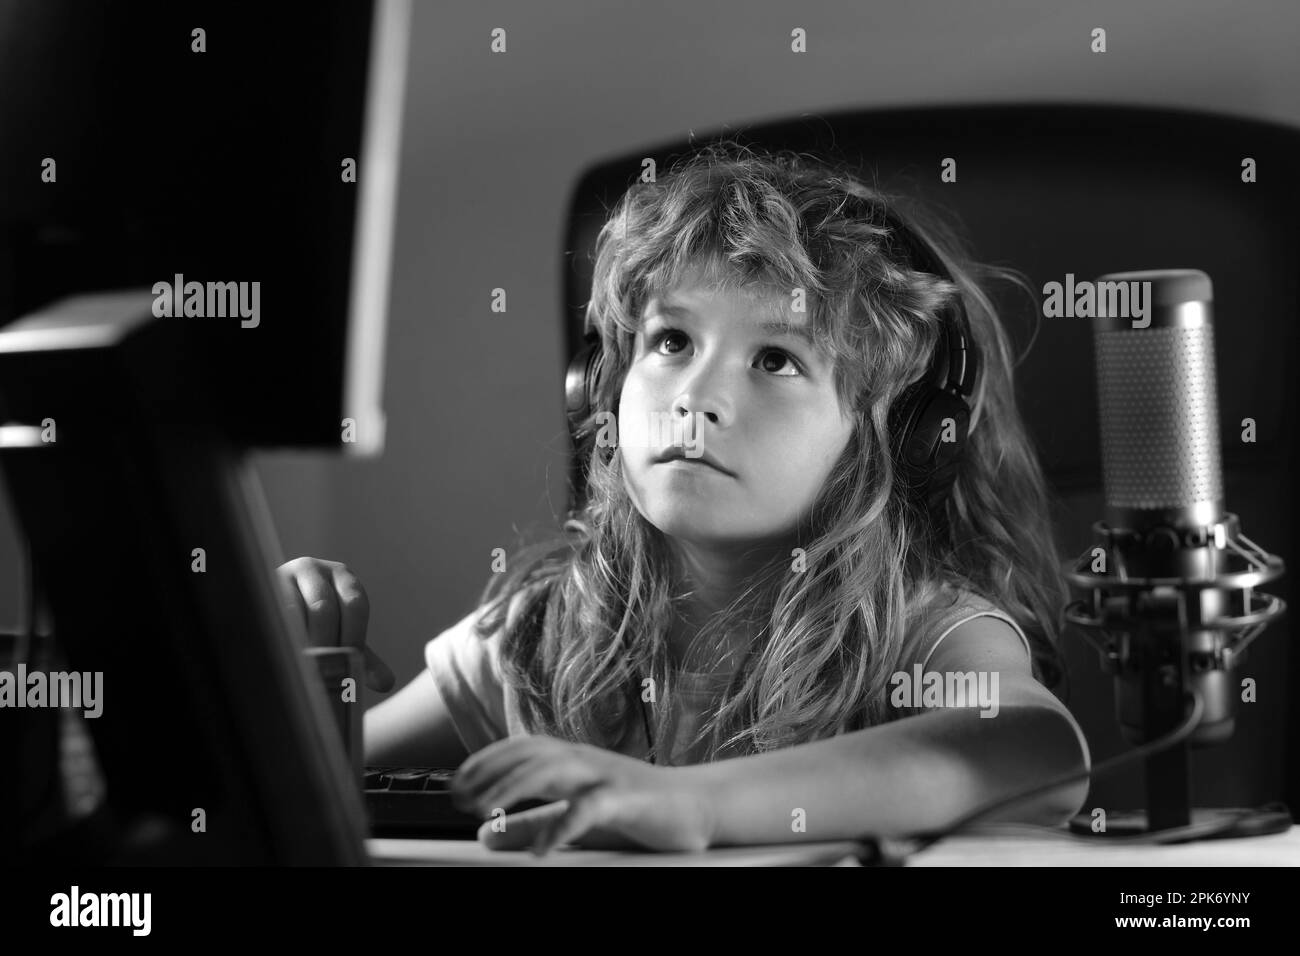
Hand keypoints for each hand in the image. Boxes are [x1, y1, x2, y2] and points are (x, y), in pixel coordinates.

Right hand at [275, 556, 394, 692]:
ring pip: (294, 611)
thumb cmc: (314, 625)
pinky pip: (270, 615)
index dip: (353, 638)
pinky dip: (281, 638)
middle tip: (325, 676)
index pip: (355, 604)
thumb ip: (363, 658)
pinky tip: (285, 657)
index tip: (348, 669)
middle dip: (326, 644)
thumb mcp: (341, 636)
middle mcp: (314, 569)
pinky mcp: (259, 590)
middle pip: (325, 608)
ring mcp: (283, 575)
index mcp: (342, 577)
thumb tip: (386, 683)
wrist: (269, 610)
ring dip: (301, 644)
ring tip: (305, 670)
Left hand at [450, 736, 715, 854]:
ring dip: (513, 787)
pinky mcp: (628, 799)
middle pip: (531, 754)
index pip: (523, 747)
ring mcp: (608, 775)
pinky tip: (541, 848)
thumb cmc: (637, 809)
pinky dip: (562, 825)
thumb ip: (533, 823)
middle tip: (460, 796)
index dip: (486, 759)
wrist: (698, 807)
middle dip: (490, 772)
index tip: (457, 781)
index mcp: (575, 760)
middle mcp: (587, 760)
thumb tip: (486, 835)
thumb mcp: (576, 817)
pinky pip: (590, 808)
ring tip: (484, 809)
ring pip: (553, 769)